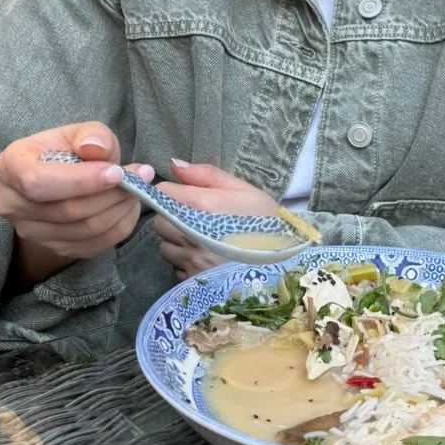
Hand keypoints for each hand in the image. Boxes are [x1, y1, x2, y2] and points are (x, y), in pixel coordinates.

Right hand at [0, 122, 153, 283]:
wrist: (57, 179)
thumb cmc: (66, 151)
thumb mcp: (79, 132)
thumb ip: (92, 135)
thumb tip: (97, 149)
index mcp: (11, 166)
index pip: (39, 182)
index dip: (81, 181)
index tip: (117, 172)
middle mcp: (12, 203)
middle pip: (66, 211)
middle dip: (110, 195)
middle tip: (140, 178)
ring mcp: (30, 231)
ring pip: (83, 231)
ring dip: (118, 211)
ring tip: (136, 190)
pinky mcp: (52, 248)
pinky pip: (92, 246)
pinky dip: (117, 228)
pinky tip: (127, 208)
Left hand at [154, 159, 279, 279]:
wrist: (284, 263)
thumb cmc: (266, 222)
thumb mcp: (243, 190)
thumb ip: (206, 175)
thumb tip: (174, 165)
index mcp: (203, 206)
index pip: (164, 193)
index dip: (174, 192)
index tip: (187, 196)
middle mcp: (191, 234)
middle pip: (160, 221)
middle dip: (172, 217)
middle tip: (196, 219)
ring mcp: (192, 260)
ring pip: (165, 246)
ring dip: (177, 242)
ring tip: (202, 240)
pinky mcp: (193, 280)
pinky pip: (176, 266)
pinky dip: (185, 261)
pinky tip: (206, 257)